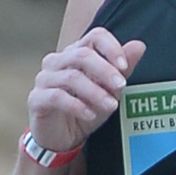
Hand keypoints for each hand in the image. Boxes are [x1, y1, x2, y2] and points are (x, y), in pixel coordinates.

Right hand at [28, 31, 144, 159]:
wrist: (62, 137)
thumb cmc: (85, 109)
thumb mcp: (109, 90)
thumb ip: (123, 68)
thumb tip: (139, 46)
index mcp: (77, 52)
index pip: (95, 36)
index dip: (111, 47)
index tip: (124, 65)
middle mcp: (58, 61)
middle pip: (82, 54)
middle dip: (105, 70)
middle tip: (121, 86)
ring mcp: (44, 79)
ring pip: (71, 77)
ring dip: (95, 92)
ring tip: (110, 105)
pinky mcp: (36, 98)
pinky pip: (56, 97)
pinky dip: (77, 106)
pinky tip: (90, 115)